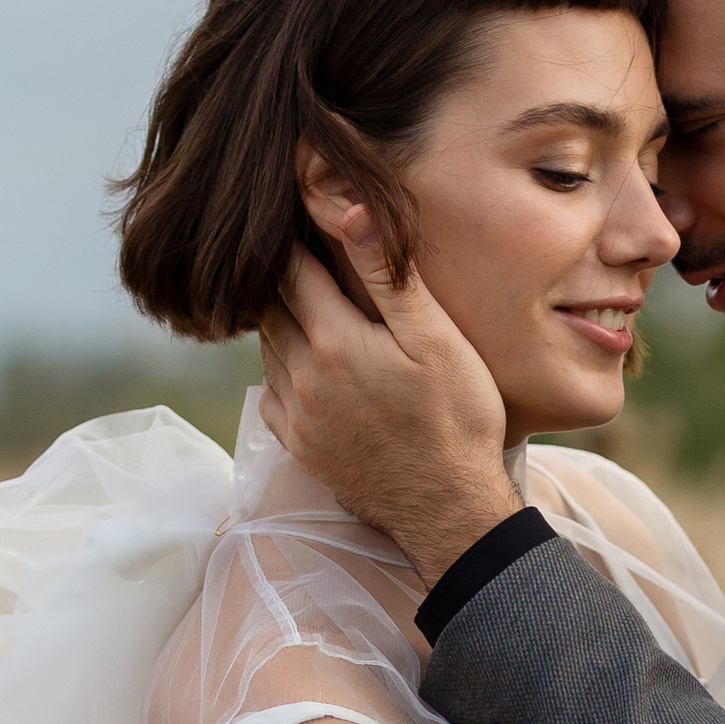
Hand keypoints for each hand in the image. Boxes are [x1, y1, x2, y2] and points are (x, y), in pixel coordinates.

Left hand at [257, 214, 520, 585]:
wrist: (448, 509)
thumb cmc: (456, 419)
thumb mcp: (435, 340)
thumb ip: (389, 278)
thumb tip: (351, 213)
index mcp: (333, 341)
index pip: (291, 271)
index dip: (291, 239)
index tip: (293, 215)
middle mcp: (301, 377)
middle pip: (270, 308)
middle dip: (280, 277)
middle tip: (297, 253)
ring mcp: (295, 416)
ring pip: (267, 350)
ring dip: (281, 322)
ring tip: (305, 302)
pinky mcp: (298, 446)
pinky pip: (270, 393)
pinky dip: (282, 369)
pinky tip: (310, 366)